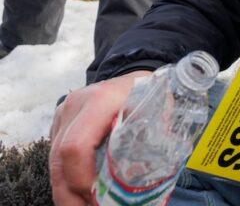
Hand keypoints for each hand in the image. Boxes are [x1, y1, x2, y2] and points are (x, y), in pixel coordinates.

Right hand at [49, 71, 150, 205]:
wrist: (133, 75)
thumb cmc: (149, 93)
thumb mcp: (158, 111)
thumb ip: (151, 140)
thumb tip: (141, 179)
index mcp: (102, 100)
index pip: (76, 146)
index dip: (82, 179)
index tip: (98, 197)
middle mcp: (76, 105)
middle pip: (58, 159)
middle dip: (69, 194)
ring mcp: (64, 113)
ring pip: (53, 161)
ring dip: (67, 189)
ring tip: (87, 204)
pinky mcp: (60, 122)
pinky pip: (56, 156)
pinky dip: (67, 177)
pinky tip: (83, 190)